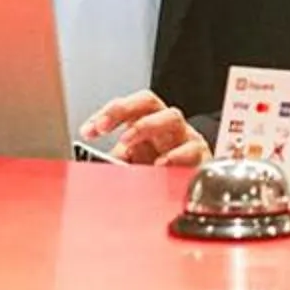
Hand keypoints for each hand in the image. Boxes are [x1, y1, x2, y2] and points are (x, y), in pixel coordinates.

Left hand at [78, 90, 208, 167]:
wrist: (193, 188)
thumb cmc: (161, 172)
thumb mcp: (132, 165)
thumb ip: (114, 162)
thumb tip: (94, 165)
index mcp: (148, 122)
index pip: (127, 107)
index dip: (107, 114)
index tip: (89, 131)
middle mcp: (166, 124)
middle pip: (148, 102)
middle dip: (123, 110)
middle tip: (104, 127)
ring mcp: (184, 137)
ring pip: (171, 117)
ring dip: (146, 126)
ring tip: (127, 141)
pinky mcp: (200, 154)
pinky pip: (190, 149)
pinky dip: (174, 155)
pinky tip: (160, 164)